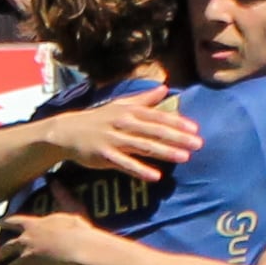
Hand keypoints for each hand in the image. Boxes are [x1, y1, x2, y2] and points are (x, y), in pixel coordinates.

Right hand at [31, 91, 202, 185]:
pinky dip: (140, 170)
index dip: (176, 122)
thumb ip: (144, 99)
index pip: (157, 116)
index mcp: (129, 111)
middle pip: (154, 131)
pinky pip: (125, 164)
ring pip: (143, 146)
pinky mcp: (104, 156)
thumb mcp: (120, 105)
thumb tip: (164, 88)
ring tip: (184, 158)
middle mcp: (123, 123)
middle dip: (177, 138)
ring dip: (164, 152)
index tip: (195, 129)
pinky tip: (156, 176)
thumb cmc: (99, 118)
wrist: (67, 131)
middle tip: (198, 144)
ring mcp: (113, 140)